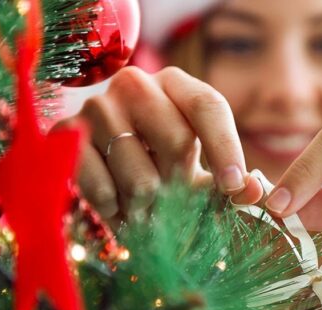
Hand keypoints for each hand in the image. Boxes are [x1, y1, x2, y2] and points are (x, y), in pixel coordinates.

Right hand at [56, 66, 261, 220]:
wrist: (102, 168)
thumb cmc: (164, 166)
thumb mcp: (201, 170)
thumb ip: (231, 182)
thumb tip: (256, 191)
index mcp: (176, 84)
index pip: (208, 106)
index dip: (225, 148)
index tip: (235, 186)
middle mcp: (135, 85)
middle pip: (176, 141)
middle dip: (182, 185)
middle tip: (176, 203)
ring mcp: (96, 107)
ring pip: (140, 177)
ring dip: (149, 208)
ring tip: (147, 209)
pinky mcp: (65, 136)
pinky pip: (101, 190)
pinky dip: (116, 212)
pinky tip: (119, 209)